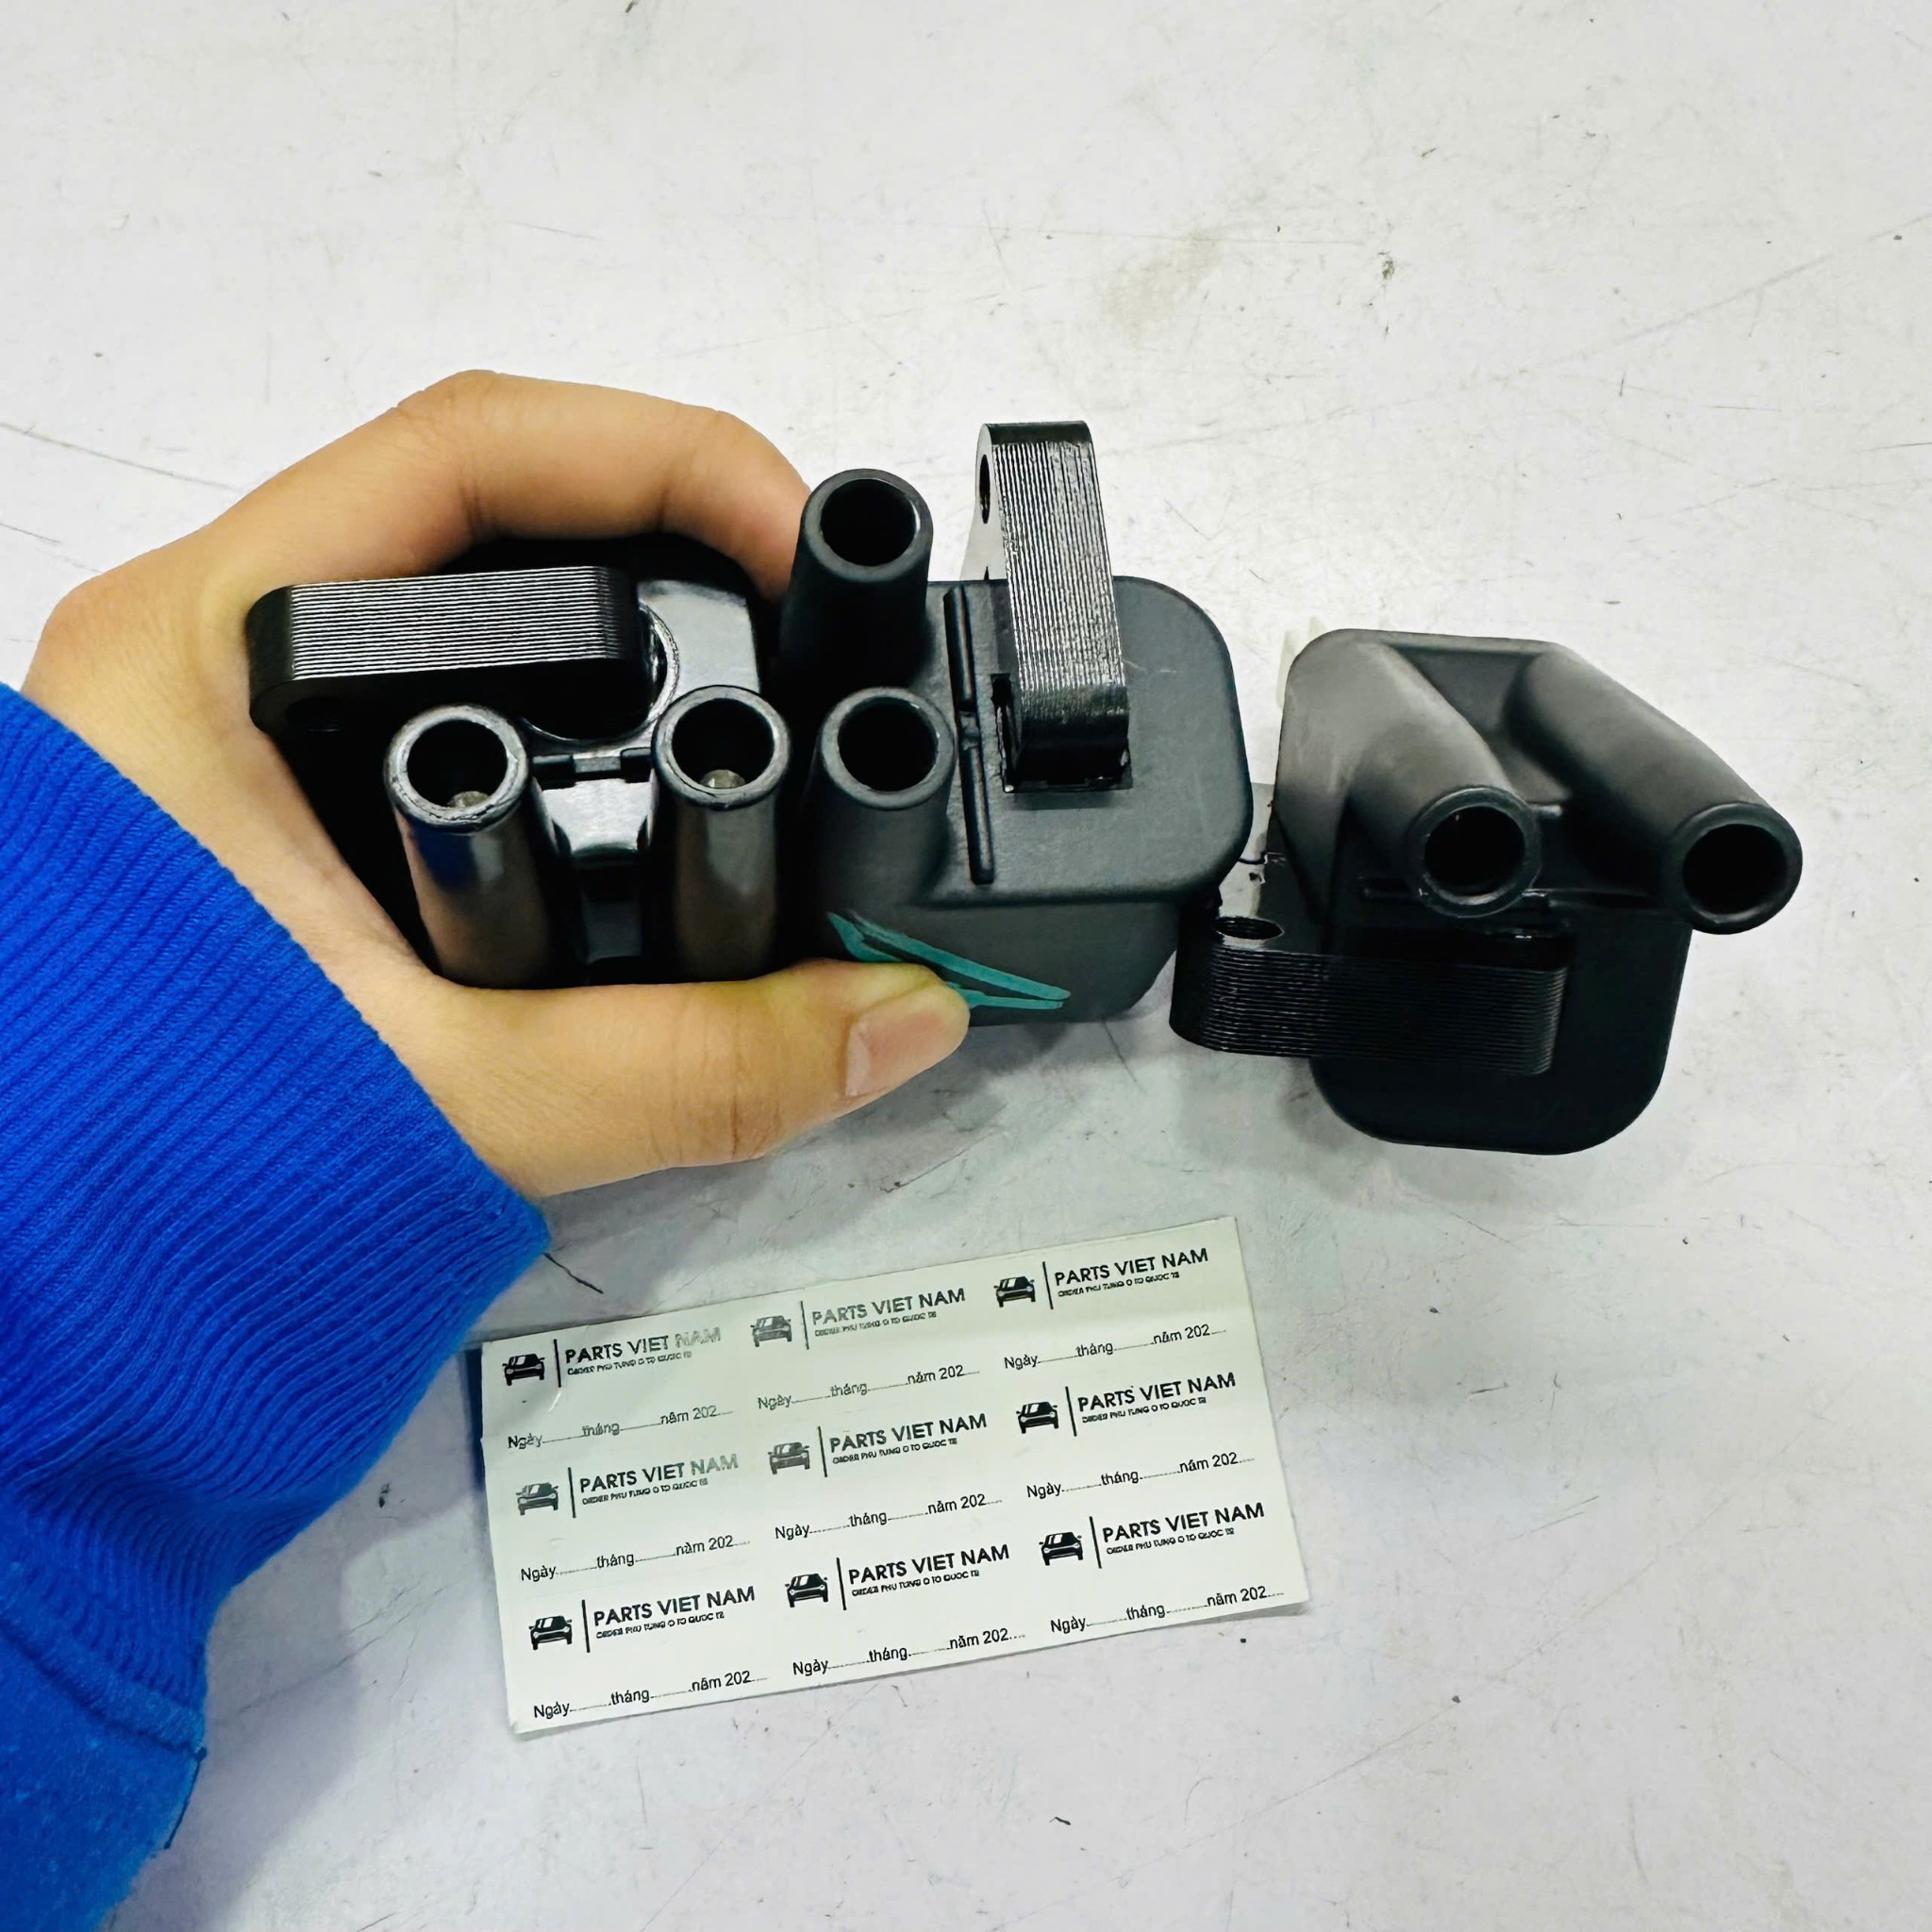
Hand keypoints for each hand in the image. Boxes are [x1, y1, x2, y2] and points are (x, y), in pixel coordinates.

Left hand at [21, 372, 969, 1194]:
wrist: (26, 1293)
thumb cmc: (123, 1161)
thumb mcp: (444, 1102)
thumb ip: (687, 1067)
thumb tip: (887, 1011)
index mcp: (201, 650)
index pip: (469, 456)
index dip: (669, 464)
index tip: (802, 550)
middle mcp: (214, 658)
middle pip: (492, 513)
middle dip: (674, 546)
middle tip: (807, 620)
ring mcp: (245, 732)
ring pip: (477, 612)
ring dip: (626, 636)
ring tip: (756, 681)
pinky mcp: (285, 811)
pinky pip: (460, 706)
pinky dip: (575, 726)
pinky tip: (646, 784)